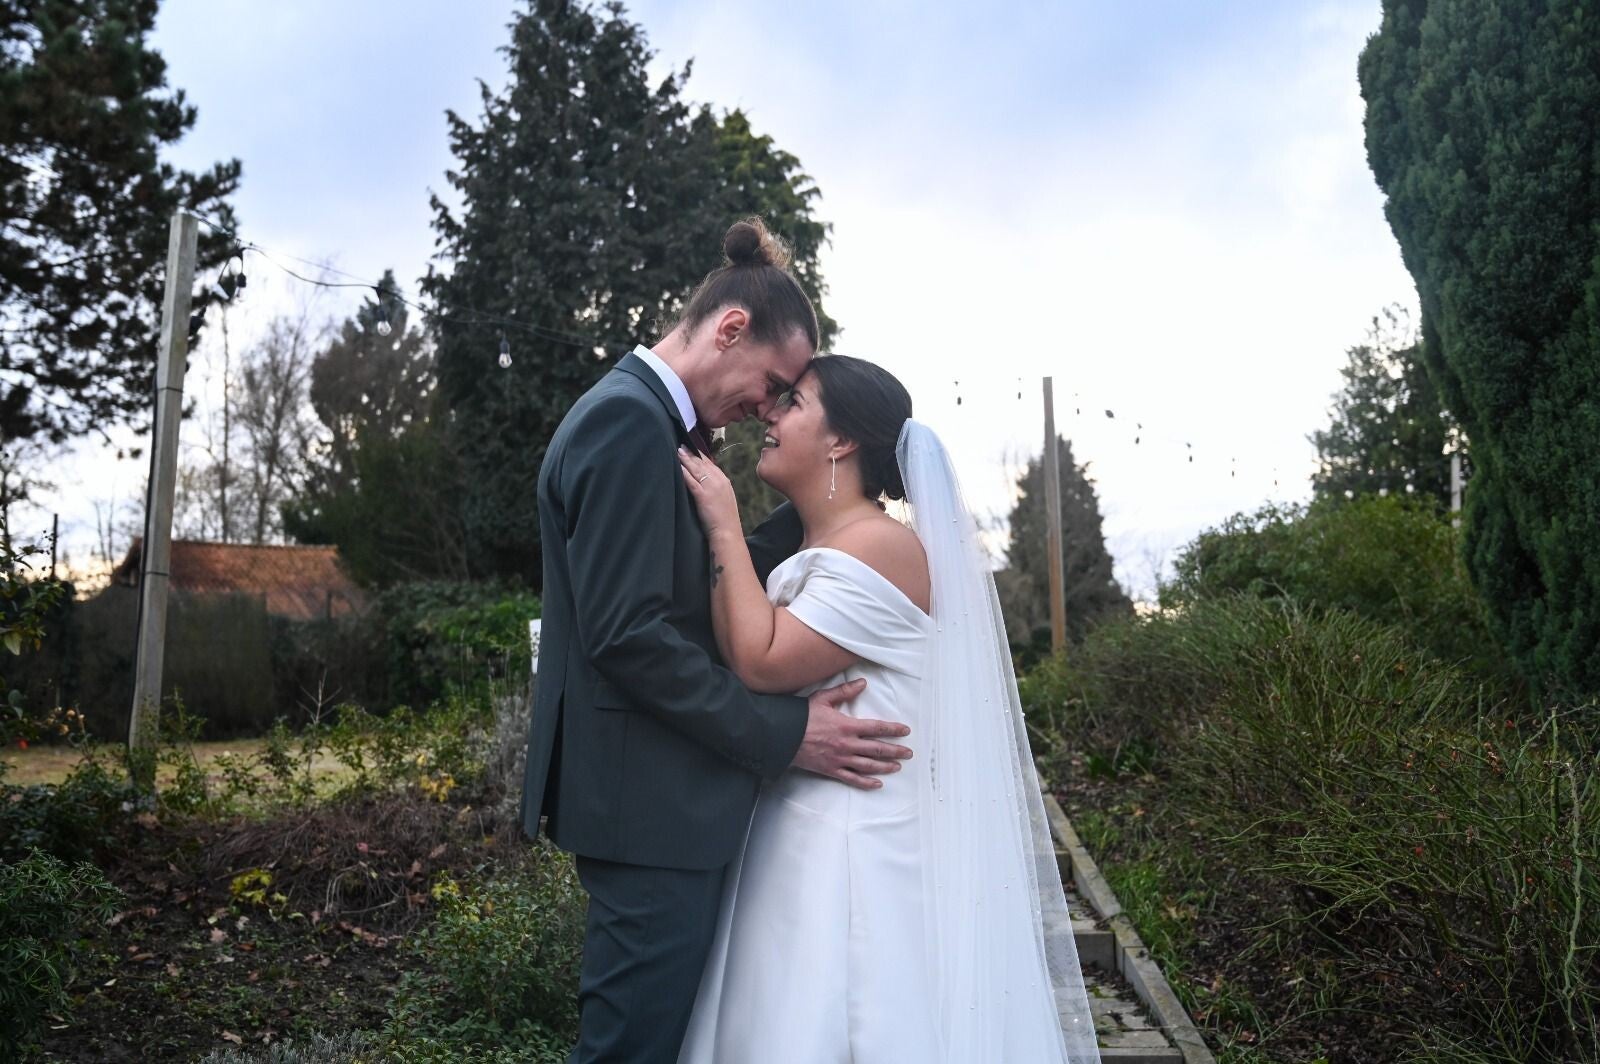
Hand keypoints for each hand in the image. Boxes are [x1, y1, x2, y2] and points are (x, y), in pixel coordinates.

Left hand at [678, 446, 741, 536]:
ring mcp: (711, 487)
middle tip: (682, 445)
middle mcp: (719, 480)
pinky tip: (678, 466)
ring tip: (678, 451)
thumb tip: (706, 482)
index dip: (700, 455)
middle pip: (702, 463)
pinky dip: (684, 472)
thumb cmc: (725, 519)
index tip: (692, 448)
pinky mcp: (702, 495)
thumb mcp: (724, 499)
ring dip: (686, 459)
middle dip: (691, 453)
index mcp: (724, 481)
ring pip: (696, 469)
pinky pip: (691, 481)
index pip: (710, 463)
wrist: (728, 531)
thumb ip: (716, 488)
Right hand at [792, 678, 912, 789]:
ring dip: (885, 767)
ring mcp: (840, 759)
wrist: (782, 736)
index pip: (877, 728)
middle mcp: (847, 744)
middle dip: (895, 751)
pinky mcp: (831, 770)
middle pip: (877, 749)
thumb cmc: (802, 716)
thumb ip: (844, 691)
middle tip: (909, 753)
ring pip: (868, 765)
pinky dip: (866, 783)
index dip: (893, 729)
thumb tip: (863, 683)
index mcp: (847, 726)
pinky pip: (852, 778)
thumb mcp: (823, 698)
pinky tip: (877, 784)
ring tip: (897, 767)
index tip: (906, 731)